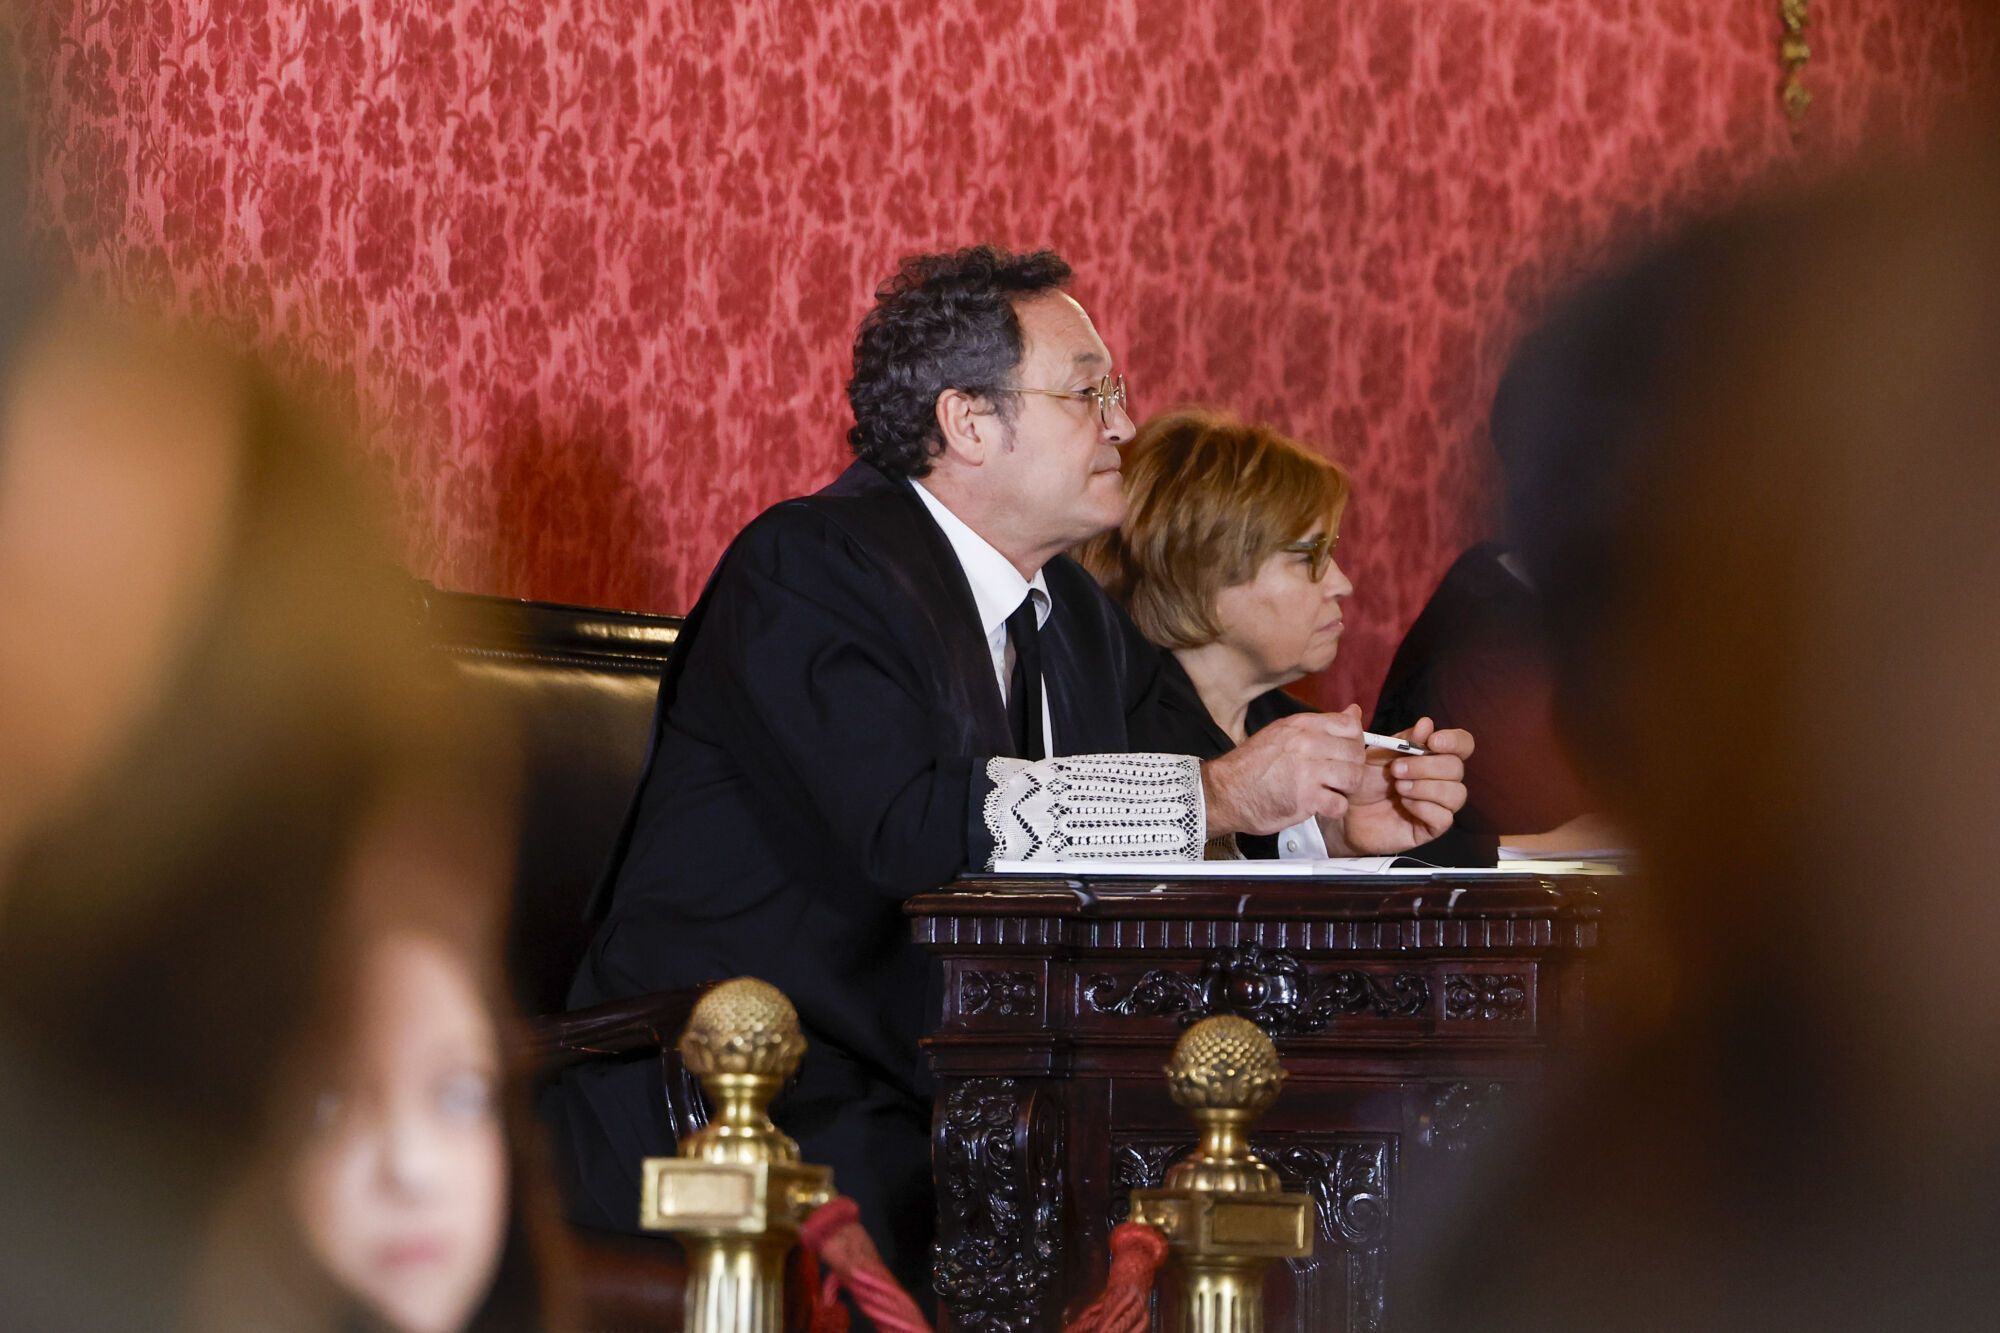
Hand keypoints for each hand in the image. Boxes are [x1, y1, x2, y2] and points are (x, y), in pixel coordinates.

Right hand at [1201, 707, 1366, 835]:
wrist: (1226, 792)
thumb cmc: (1252, 765)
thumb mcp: (1284, 732)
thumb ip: (1321, 725)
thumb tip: (1353, 712)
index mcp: (1302, 725)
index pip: (1350, 726)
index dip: (1353, 742)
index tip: (1344, 753)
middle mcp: (1307, 743)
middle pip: (1356, 753)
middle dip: (1351, 768)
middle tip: (1337, 777)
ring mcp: (1308, 770)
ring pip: (1354, 778)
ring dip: (1345, 789)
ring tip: (1330, 790)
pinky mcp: (1306, 798)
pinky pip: (1340, 804)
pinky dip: (1334, 809)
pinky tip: (1321, 805)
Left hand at [1321, 717, 1473, 854]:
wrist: (1347, 810)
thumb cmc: (1365, 780)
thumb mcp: (1380, 753)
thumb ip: (1404, 739)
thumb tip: (1427, 723)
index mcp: (1433, 757)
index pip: (1462, 745)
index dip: (1454, 741)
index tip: (1433, 741)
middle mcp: (1442, 780)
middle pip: (1457, 768)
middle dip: (1426, 766)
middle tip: (1396, 769)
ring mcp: (1439, 805)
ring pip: (1456, 793)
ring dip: (1425, 787)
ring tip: (1398, 787)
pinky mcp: (1431, 828)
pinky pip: (1444, 818)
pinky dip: (1424, 808)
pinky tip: (1404, 805)